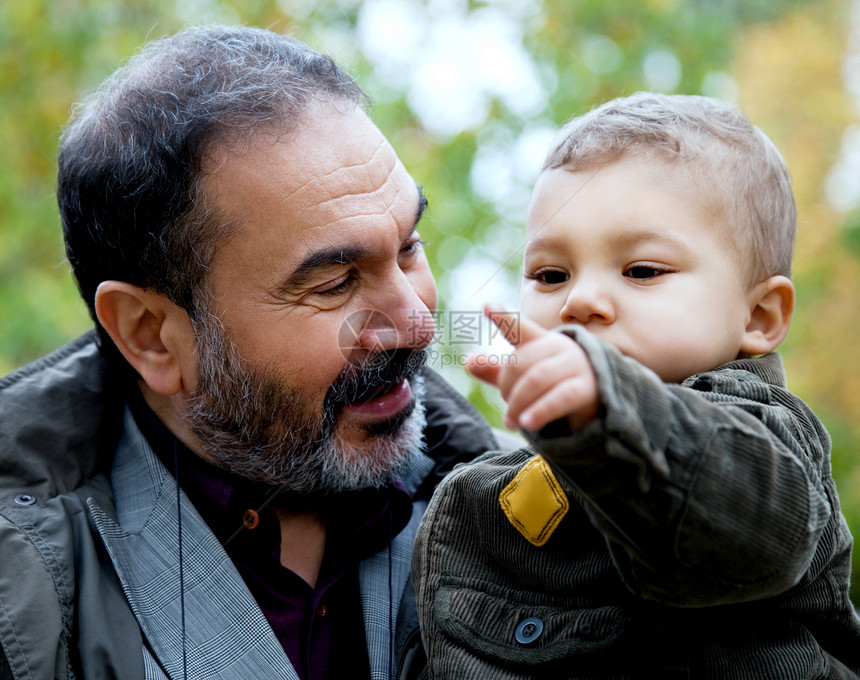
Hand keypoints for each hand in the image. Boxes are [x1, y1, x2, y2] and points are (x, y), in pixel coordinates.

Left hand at [467, 305, 599, 431]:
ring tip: (511, 422)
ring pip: (537, 379)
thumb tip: (468, 362)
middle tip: (505, 408)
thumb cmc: (557, 382)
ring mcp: (575, 365)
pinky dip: (540, 410)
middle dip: (507, 387)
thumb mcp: (526, 375)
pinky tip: (527, 423)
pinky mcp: (587, 388)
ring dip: (518, 402)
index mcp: (542, 340)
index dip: (504, 319)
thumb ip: (497, 370)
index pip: (520, 329)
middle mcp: (559, 347)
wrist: (601, 398)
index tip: (486, 307)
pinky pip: (560, 397)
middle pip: (521, 362)